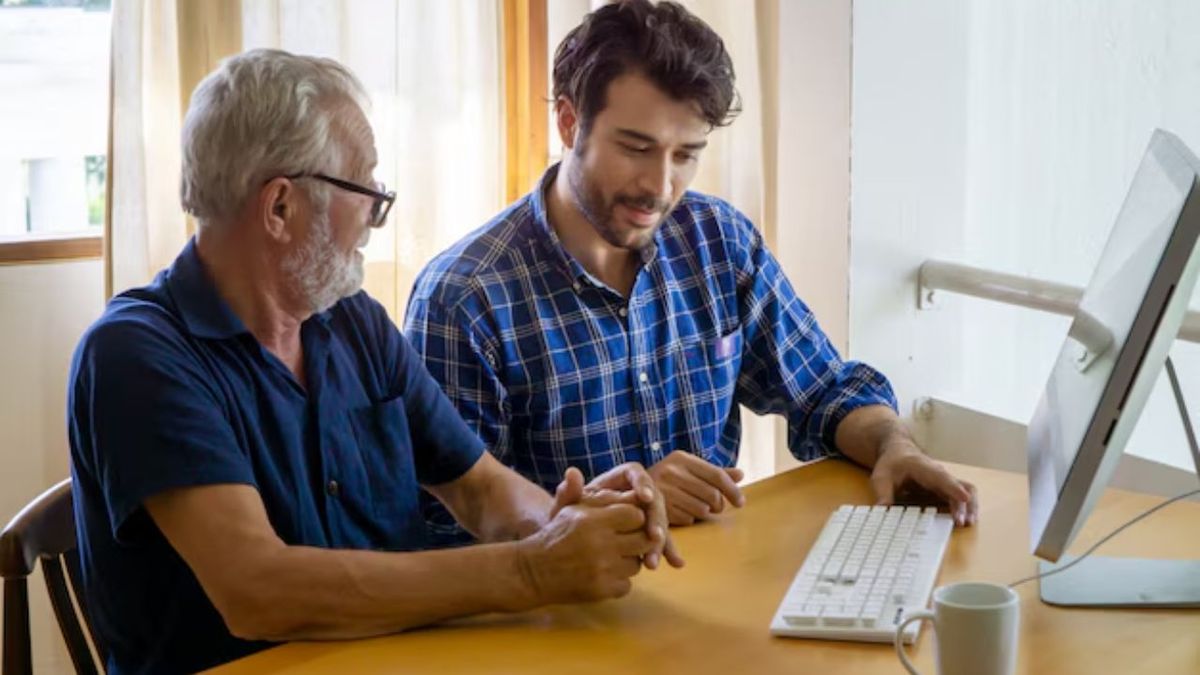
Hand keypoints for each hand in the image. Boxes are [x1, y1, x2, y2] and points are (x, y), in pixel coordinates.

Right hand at [517, 501, 655, 603]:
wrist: (533, 572)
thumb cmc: (555, 536)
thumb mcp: (567, 510)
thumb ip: (587, 494)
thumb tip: (580, 473)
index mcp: (594, 521)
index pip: (636, 514)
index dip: (633, 517)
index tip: (626, 520)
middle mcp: (601, 545)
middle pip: (643, 539)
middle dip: (637, 538)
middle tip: (627, 538)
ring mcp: (604, 570)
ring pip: (637, 564)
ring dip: (629, 560)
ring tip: (613, 555)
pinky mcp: (603, 591)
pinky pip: (627, 584)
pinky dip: (619, 580)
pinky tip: (606, 573)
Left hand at [551, 464, 683, 569]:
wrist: (569, 541)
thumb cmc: (567, 518)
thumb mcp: (565, 507)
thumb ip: (568, 492)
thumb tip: (571, 473)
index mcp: (618, 479)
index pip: (635, 472)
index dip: (643, 483)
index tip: (644, 497)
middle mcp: (636, 493)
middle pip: (654, 499)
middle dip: (656, 519)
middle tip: (653, 536)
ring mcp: (645, 513)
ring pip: (659, 522)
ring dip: (660, 541)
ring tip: (652, 562)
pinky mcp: (648, 532)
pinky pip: (661, 539)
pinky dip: (667, 551)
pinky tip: (675, 564)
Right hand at [647, 451, 744, 526]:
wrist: (631, 490)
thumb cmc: (667, 480)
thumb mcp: (687, 470)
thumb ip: (714, 472)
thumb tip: (740, 474)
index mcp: (681, 458)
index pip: (716, 474)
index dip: (732, 490)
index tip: (741, 502)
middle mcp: (671, 471)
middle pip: (712, 495)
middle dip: (718, 505)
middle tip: (714, 507)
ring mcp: (663, 490)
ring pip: (702, 510)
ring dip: (703, 512)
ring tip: (693, 507)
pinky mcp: (658, 509)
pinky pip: (688, 520)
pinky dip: (689, 519)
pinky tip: (680, 513)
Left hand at [870, 434, 978, 525]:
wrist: (899, 452)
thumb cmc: (892, 464)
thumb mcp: (881, 476)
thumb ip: (883, 492)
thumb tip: (883, 508)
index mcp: (924, 468)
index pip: (941, 477)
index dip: (953, 488)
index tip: (963, 498)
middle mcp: (940, 473)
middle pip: (960, 485)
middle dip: (964, 503)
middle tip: (962, 521)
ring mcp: (946, 481)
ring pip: (967, 490)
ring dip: (970, 506)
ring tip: (967, 523)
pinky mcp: (947, 488)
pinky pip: (963, 495)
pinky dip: (967, 507)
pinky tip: (965, 520)